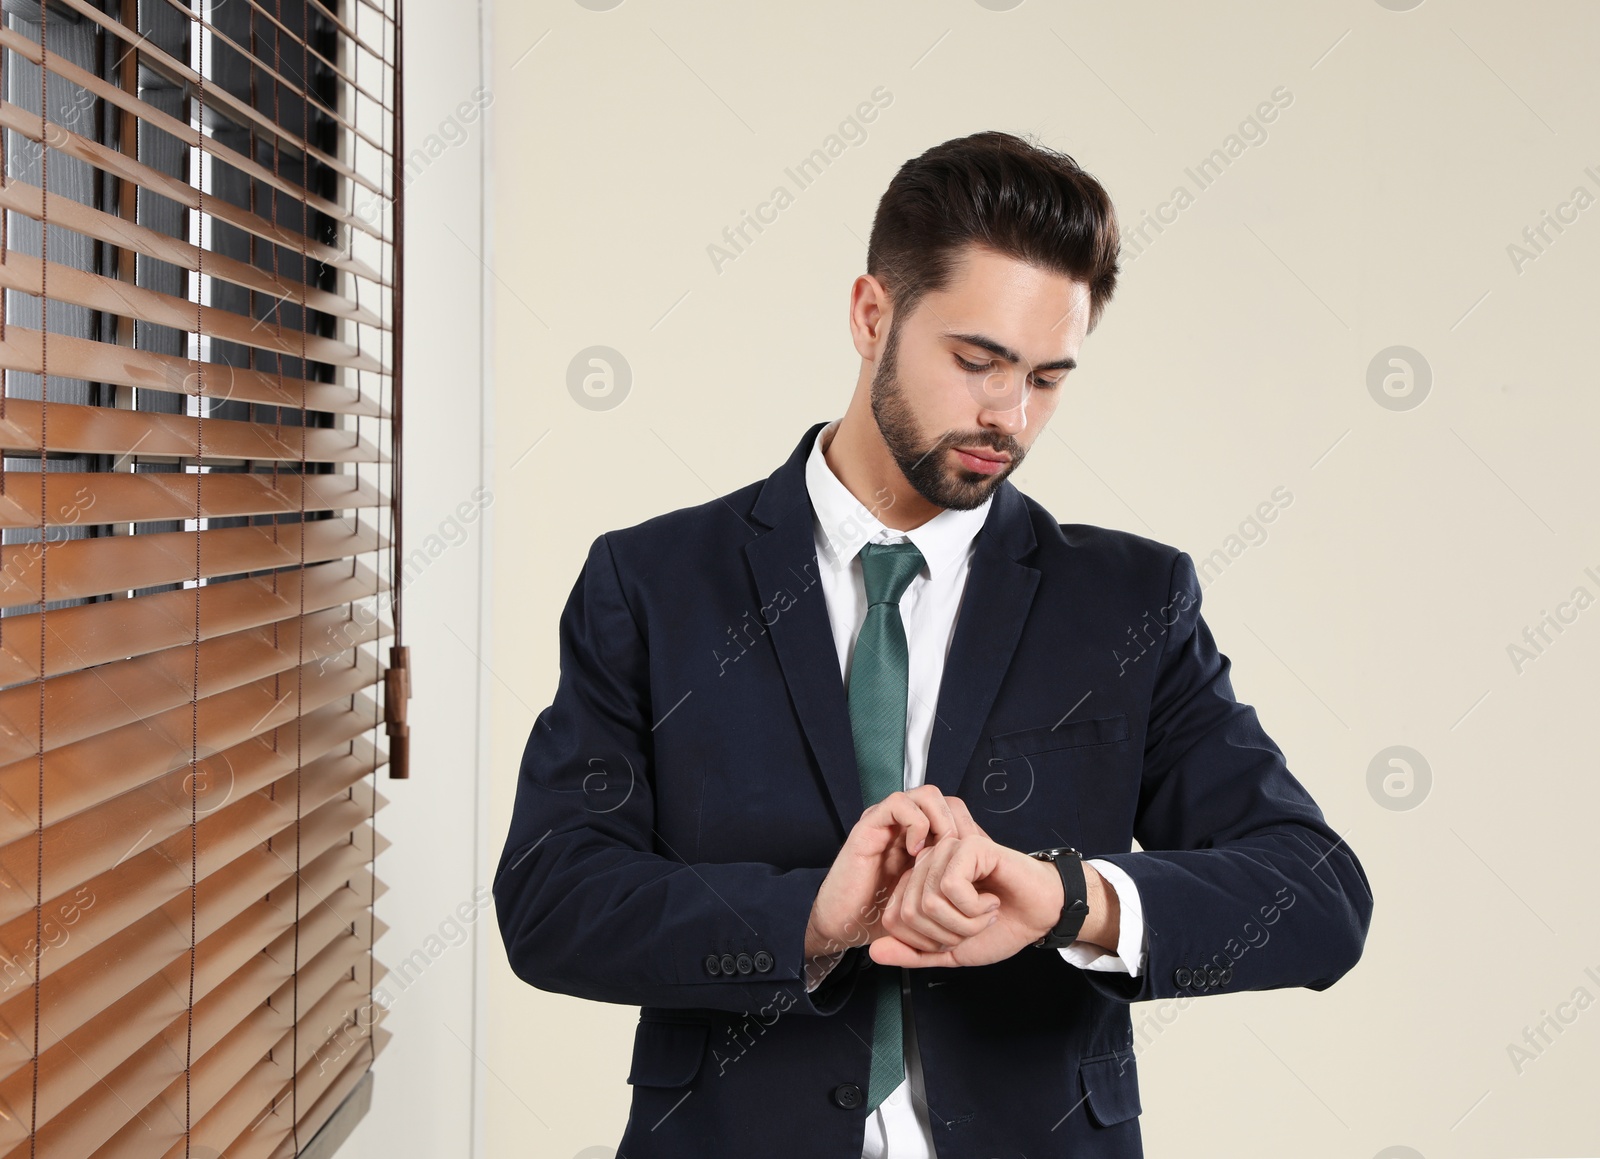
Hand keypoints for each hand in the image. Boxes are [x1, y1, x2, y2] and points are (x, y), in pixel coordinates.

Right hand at [804, 786, 972, 973]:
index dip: (972, 829)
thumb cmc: (886, 914)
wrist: (846, 926)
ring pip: (926, 795)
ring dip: (943, 820)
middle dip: (961, 823)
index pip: (957, 812)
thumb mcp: (930, 897)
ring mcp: (886, 822)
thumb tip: (986, 871)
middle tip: (964, 853)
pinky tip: (918, 852)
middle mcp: (905, 824)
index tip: (979, 858)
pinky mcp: (868, 826)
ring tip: (944, 850)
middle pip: (946, 799)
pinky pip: (898, 804)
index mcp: (921, 837)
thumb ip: (952, 881)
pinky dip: (915, 823)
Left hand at [871, 801, 1117, 967]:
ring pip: (929, 901)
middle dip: (947, 934)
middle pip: (910, 913)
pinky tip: (991, 899)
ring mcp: (946, 851)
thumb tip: (873, 953)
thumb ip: (912, 953)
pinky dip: (974, 906)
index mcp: (917, 885)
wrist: (1039, 916)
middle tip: (975, 925)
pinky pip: (951, 886)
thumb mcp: (949, 951)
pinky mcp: (967, 846)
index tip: (956, 936)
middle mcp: (926, 864)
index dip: (927, 942)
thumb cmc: (999, 929)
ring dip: (964, 922)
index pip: (894, 921)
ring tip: (985, 912)